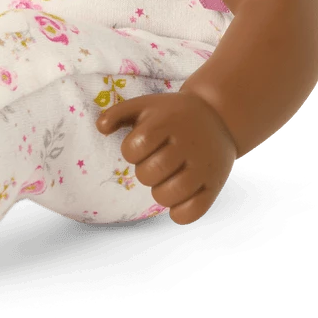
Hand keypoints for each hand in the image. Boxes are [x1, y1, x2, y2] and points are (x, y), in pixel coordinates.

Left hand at [96, 91, 238, 224]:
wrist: (218, 115)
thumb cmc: (173, 113)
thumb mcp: (145, 105)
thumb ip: (118, 113)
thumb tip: (100, 128)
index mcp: (166, 122)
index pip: (135, 147)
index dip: (131, 151)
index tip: (141, 146)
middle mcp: (187, 144)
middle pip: (149, 173)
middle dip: (144, 171)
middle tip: (156, 162)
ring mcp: (203, 166)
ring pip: (168, 196)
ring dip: (159, 192)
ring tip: (166, 179)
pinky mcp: (215, 185)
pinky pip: (192, 212)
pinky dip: (180, 213)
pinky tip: (178, 200)